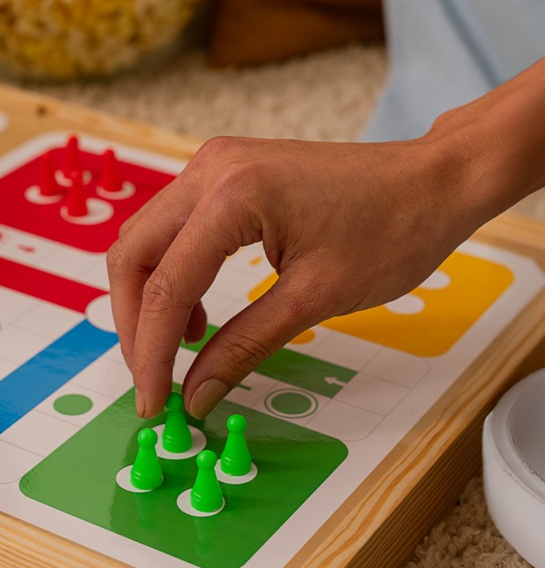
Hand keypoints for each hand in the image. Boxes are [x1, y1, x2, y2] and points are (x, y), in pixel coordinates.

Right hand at [107, 133, 482, 419]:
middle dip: (134, 324)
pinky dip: (173, 275)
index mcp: (233, 194)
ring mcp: (214, 165)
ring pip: (147, 240)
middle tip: (152, 379)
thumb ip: (243, 346)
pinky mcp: (225, 174)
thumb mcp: (315, 299)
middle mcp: (211, 169)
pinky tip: (197, 313)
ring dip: (149, 299)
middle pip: (134, 254)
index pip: (166, 285)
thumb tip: (196, 393)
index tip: (155, 402)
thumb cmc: (393, 230)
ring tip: (175, 350)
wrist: (433, 181)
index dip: (151, 353)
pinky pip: (175, 228)